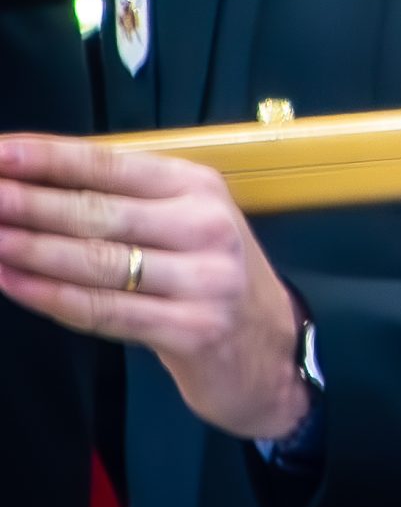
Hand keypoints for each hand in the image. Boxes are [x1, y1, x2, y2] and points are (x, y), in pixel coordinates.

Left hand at [0, 135, 309, 440]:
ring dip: (31, 250)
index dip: (51, 158)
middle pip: (98, 212)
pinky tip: (15, 283)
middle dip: (28, 203)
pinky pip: (106, 310)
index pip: (112, 165)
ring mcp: (203, 279)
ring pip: (97, 262)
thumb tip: (38, 184)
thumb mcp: (188, 223)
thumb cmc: (212, 275)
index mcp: (200, 187)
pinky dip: (52, 297)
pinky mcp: (192, 329)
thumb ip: (127, 203)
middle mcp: (207, 226)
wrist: (271, 348)